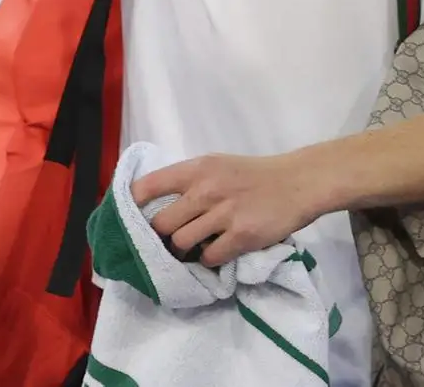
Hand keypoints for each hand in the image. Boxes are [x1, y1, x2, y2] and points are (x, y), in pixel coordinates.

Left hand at [132, 153, 325, 268]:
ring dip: (183, 251)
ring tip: (191, 249)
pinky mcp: (241, 236)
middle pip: (161, 224)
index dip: (131, 205)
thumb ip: (189, 181)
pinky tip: (216, 252)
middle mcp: (206, 189)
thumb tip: (153, 204)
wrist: (297, 183)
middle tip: (165, 242)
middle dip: (159, 237)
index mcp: (197, 168)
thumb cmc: (253, 174)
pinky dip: (208, 259)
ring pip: (181, 243)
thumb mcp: (217, 165)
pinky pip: (209, 257)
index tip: (126, 219)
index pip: (149, 185)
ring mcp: (224, 214)